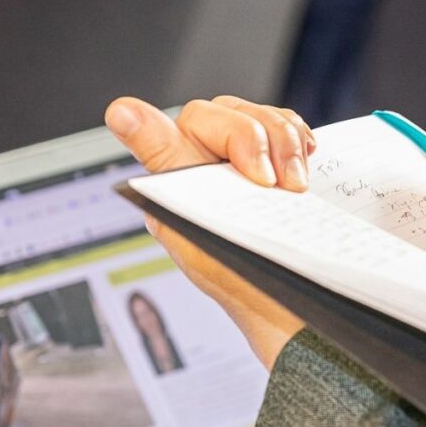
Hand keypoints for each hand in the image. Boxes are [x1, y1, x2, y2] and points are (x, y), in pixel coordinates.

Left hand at [105, 95, 311, 367]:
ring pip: (260, 117)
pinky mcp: (276, 172)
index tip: (174, 136)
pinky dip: (297, 139)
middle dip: (258, 139)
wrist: (296, 315)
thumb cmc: (245, 286)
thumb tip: (120, 111)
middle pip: (224, 115)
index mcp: (177, 188)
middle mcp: (205, 174)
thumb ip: (165, 166)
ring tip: (295, 188)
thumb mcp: (198, 230)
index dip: (186, 129)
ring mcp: (242, 171)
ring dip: (285, 144)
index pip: (177, 131)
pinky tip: (305, 162)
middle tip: (276, 185)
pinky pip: (285, 130)